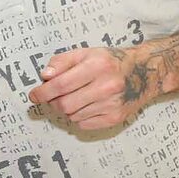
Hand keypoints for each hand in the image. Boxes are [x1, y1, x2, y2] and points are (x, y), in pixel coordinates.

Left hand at [28, 46, 156, 130]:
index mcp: (97, 66)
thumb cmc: (110, 62)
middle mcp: (106, 86)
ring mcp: (112, 104)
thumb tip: (45, 76)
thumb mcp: (86, 53)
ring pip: (72, 115)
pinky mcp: (116, 118)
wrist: (145, 72)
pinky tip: (86, 106)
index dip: (42, 92)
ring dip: (66, 109)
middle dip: (52, 102)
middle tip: (53, 96)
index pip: (60, 85)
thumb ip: (62, 62)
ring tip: (75, 97)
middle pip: (64, 104)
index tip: (33, 96)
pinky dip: (78, 117)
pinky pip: (84, 124)